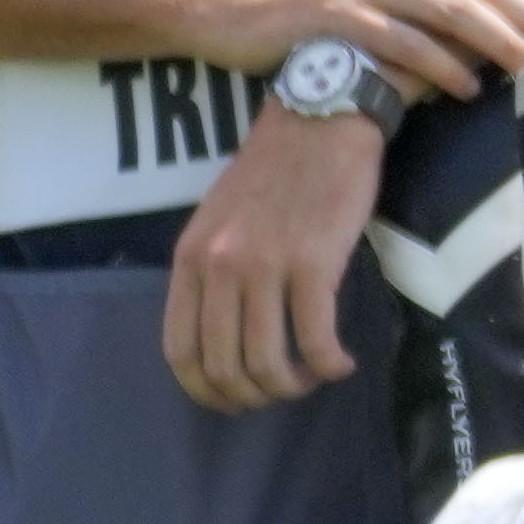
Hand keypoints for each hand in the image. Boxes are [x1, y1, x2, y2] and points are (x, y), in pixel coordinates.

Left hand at [166, 116, 382, 416]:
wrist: (320, 123)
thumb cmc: (276, 170)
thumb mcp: (221, 220)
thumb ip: (214, 270)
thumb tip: (229, 329)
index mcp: (190, 259)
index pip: (180, 351)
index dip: (206, 391)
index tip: (234, 401)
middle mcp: (219, 268)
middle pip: (224, 365)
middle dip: (254, 395)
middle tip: (282, 391)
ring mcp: (265, 267)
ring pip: (268, 362)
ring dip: (293, 384)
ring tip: (314, 376)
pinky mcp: (313, 264)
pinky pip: (316, 339)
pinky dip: (331, 363)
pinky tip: (343, 363)